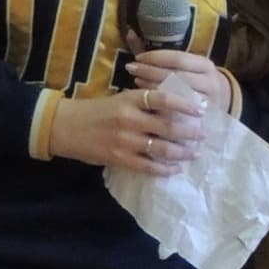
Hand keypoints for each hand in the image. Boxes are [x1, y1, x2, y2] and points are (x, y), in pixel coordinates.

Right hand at [48, 82, 207, 174]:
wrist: (65, 126)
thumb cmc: (96, 111)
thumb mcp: (120, 99)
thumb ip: (144, 104)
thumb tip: (176, 110)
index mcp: (130, 99)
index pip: (162, 98)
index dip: (184, 103)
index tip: (201, 108)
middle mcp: (129, 118)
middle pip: (168, 126)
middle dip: (190, 132)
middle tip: (203, 135)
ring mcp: (124, 140)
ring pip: (161, 148)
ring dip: (181, 152)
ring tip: (194, 153)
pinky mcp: (118, 158)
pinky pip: (147, 166)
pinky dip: (164, 169)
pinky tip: (174, 170)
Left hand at [126, 47, 231, 116]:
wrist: (216, 102)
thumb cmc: (191, 80)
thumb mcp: (182, 66)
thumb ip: (156, 54)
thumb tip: (130, 33)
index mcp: (205, 65)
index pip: (178, 58)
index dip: (156, 57)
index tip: (137, 57)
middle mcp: (210, 81)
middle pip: (175, 75)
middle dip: (150, 71)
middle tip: (131, 69)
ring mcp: (207, 100)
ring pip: (175, 93)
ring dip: (152, 86)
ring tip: (136, 81)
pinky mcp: (200, 116)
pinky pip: (176, 110)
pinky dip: (159, 103)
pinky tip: (146, 98)